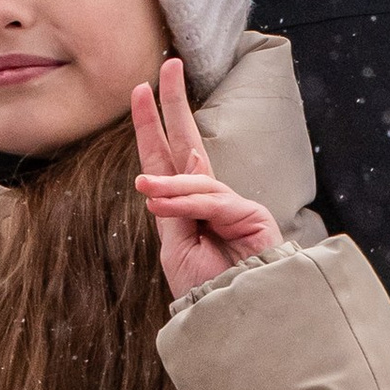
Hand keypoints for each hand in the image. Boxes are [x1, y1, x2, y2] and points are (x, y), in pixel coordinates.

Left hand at [131, 59, 283, 297]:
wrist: (237, 322)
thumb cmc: (207, 294)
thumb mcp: (177, 252)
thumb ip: (174, 213)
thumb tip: (172, 169)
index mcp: (185, 209)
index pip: (165, 159)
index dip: (152, 125)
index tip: (140, 90)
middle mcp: (208, 201)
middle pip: (189, 144)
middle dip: (176, 105)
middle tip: (168, 67)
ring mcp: (231, 206)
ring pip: (196, 180)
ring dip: (169, 184)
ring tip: (146, 190)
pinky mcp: (250, 215)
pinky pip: (212, 201)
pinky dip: (186, 201)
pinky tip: (162, 201)